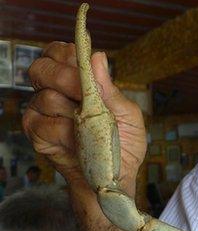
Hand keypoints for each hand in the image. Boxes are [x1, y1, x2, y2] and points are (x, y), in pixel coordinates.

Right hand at [22, 41, 145, 190]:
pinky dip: (64, 134)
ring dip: (73, 114)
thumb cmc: (123, 145)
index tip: (82, 65)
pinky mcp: (36, 134)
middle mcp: (55, 92)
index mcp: (77, 81)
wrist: (114, 178)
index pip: (59, 53)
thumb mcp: (127, 115)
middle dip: (67, 80)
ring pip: (46, 97)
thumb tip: (97, 56)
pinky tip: (76, 141)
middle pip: (42, 68)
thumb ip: (110, 88)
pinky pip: (44, 124)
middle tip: (85, 98)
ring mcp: (42, 112)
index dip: (68, 55)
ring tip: (88, 128)